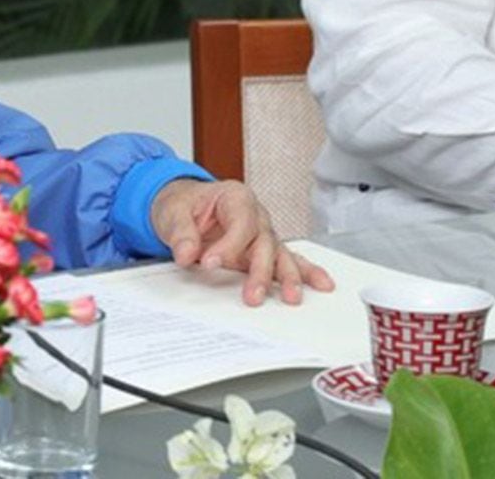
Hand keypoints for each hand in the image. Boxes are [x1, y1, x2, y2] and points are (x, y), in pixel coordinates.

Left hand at [148, 178, 335, 306]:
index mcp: (235, 198)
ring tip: (292, 296)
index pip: (241, 222)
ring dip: (288, 276)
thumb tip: (187, 253)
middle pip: (265, 242)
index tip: (211, 262)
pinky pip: (287, 260)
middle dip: (260, 271)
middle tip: (252, 295)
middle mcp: (255, 215)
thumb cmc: (184, 205)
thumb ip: (180, 232)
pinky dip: (305, 272)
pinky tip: (321, 284)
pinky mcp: (264, 252)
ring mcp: (262, 235)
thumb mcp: (173, 212)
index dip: (229, 244)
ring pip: (281, 254)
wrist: (187, 206)